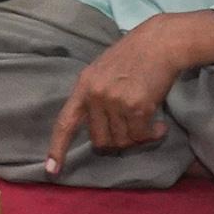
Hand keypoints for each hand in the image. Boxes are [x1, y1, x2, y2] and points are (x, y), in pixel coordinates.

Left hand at [44, 18, 194, 174]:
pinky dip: (151, 135)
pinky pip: (141, 136)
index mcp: (84, 85)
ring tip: (149, 123)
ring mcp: (115, 101)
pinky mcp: (137, 107)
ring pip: (122, 140)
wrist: (161, 42)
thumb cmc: (135, 55)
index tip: (52, 170)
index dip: (57, 148)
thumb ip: (95, 96)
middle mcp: (96, 95)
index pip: (66, 122)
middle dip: (116, 141)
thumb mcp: (103, 70)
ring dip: (137, 138)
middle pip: (100, 140)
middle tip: (132, 129)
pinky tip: (160, 126)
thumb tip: (98, 129)